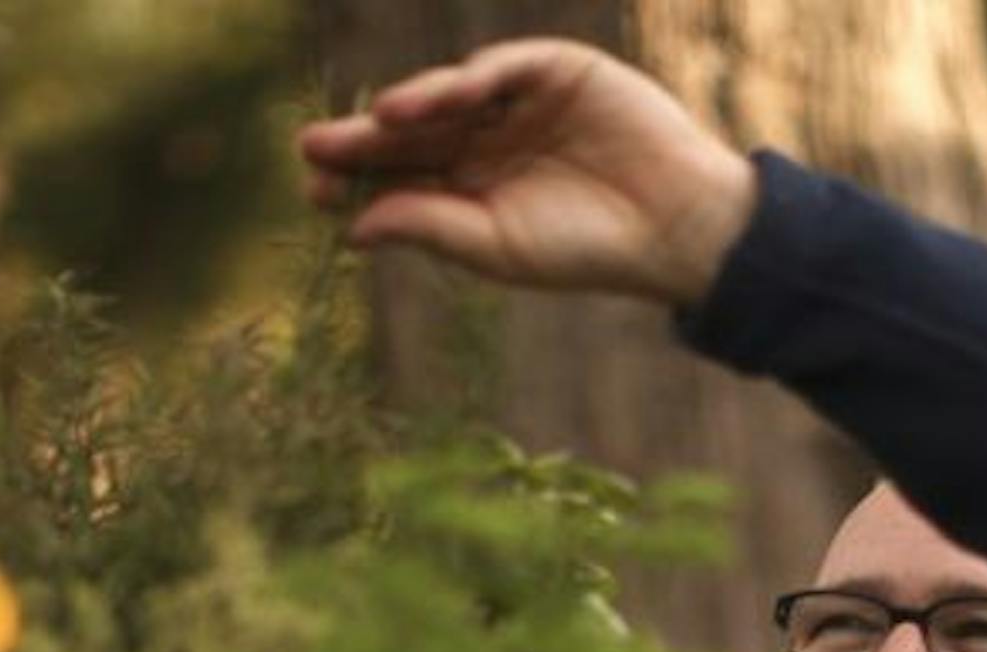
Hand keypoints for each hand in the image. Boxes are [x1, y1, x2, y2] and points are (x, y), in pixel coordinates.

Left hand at [297, 39, 756, 306]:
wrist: (672, 226)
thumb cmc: (585, 248)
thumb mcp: (494, 245)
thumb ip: (427, 227)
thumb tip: (352, 226)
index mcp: (471, 186)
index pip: (401, 175)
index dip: (356, 180)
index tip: (314, 194)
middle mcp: (487, 139)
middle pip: (413, 132)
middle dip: (365, 140)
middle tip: (314, 149)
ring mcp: (518, 102)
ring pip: (449, 98)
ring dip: (409, 107)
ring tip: (373, 124)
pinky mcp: (556, 69)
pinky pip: (501, 68)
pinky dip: (465, 79)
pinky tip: (427, 102)